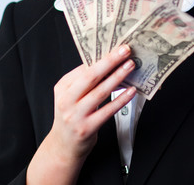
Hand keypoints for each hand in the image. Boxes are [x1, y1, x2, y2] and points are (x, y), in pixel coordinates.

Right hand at [45, 45, 136, 163]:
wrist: (63, 147)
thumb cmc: (71, 117)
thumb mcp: (70, 96)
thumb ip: (84, 82)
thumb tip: (108, 63)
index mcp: (62, 88)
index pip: (83, 68)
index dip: (100, 57)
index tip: (115, 47)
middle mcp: (66, 100)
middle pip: (90, 77)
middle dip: (109, 61)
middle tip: (124, 50)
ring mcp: (76, 115)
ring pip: (100, 92)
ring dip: (117, 77)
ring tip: (130, 66)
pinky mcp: (87, 128)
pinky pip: (107, 111)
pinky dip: (120, 99)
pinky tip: (131, 91)